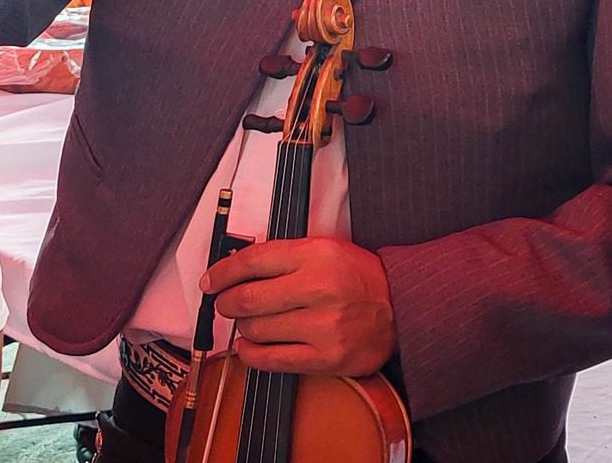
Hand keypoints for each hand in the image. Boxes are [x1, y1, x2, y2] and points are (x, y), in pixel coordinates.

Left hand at [203, 237, 395, 375]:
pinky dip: (251, 354)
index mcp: (317, 255)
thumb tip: (233, 270)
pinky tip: (251, 347)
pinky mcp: (325, 357)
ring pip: (255, 330)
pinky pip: (270, 360)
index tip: (210, 281)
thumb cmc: (358, 278)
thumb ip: (283, 257)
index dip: (222, 272)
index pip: (252, 261)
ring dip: (244, 328)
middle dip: (227, 303)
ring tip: (251, 323)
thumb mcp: (326, 250)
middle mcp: (319, 288)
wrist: (401, 308)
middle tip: (226, 304)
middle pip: (247, 298)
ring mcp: (323, 326)